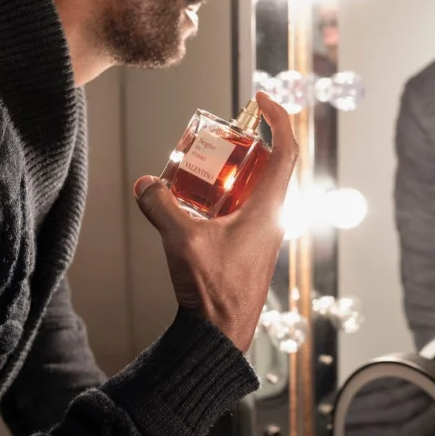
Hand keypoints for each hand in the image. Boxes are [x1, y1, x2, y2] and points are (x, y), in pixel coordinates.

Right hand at [134, 92, 297, 350]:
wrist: (221, 335)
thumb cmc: (215, 291)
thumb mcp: (182, 240)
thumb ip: (161, 206)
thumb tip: (147, 183)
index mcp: (270, 208)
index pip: (286, 150)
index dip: (279, 119)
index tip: (263, 100)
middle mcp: (273, 218)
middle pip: (271, 165)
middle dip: (249, 144)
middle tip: (222, 135)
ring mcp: (264, 234)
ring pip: (257, 189)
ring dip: (236, 172)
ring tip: (205, 167)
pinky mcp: (251, 248)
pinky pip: (245, 209)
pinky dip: (227, 196)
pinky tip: (198, 204)